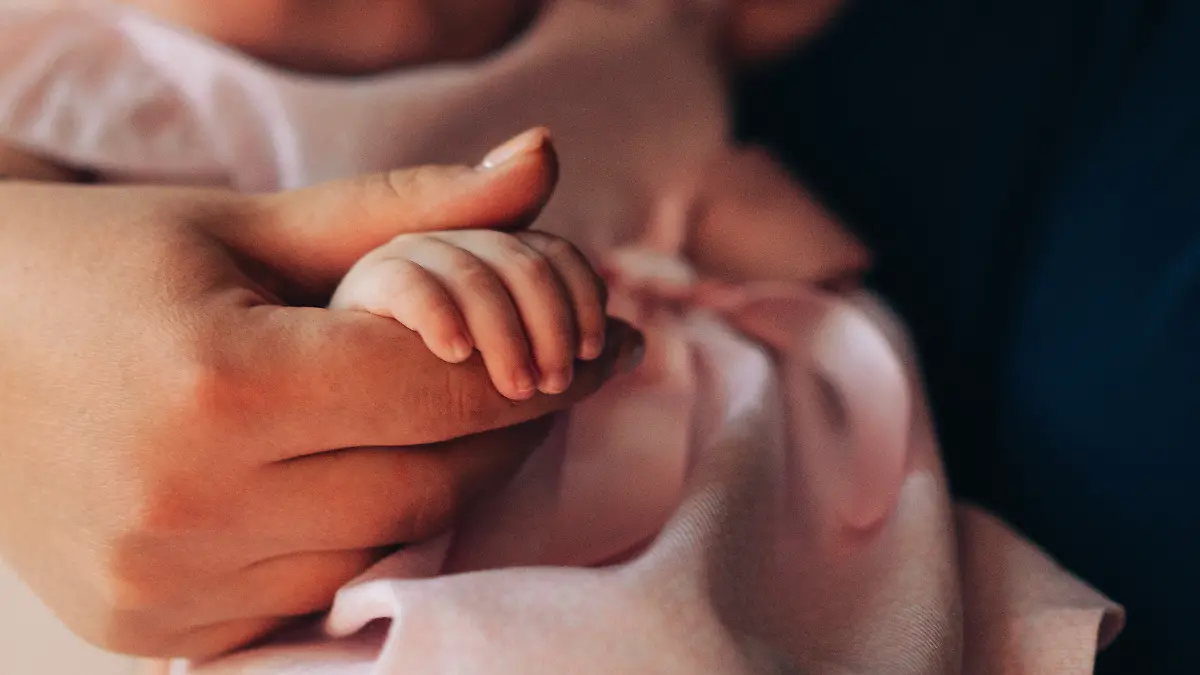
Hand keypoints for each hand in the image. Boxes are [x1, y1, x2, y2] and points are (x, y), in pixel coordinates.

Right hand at [0, 129, 641, 658]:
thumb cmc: (99, 263)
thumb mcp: (248, 221)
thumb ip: (409, 207)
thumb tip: (543, 163)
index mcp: (218, 383)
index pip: (443, 385)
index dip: (547, 360)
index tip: (610, 337)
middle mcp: (192, 503)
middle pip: (433, 479)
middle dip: (512, 424)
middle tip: (552, 376)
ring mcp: (172, 584)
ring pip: (387, 544)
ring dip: (446, 481)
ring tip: (459, 419)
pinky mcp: (157, 629)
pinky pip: (318, 592)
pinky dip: (364, 535)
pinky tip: (368, 477)